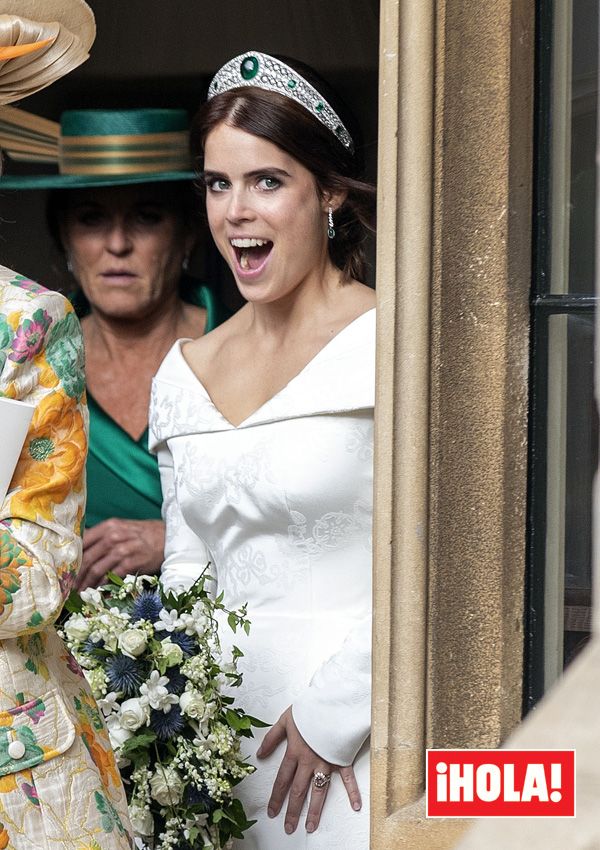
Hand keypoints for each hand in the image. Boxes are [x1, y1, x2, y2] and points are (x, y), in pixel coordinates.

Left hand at [76, 518, 164, 589]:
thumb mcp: (121, 529)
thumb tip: (80, 550)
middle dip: (76, 575)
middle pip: (87, 558)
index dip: (72, 558)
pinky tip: (98, 593)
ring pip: (97, 569)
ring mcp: (124, 549)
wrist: (167, 537)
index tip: (65, 571)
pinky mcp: (132, 562)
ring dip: (87, 584)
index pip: (82, 542)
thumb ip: (102, 537)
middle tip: (69, 587)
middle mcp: (114, 536)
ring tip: (81, 593)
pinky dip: (103, 586)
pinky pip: (112, 576)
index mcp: (108, 526)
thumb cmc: (141, 535)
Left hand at [257, 706, 360, 834]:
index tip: (272, 812)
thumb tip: (259, 754)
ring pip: (319, 791)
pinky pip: (348, 778)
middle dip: (292, 811)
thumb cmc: (309, 709)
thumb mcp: (285, 719)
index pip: (282, 780)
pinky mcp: (342, 758)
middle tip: (288, 828)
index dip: (276, 797)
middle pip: (299, 791)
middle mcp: (309, 761)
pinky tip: (355, 806)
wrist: (332, 701)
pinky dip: (353, 792)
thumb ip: (272, 738)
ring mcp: (326, 762)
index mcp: (295, 752)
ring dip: (314, 810)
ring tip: (310, 826)